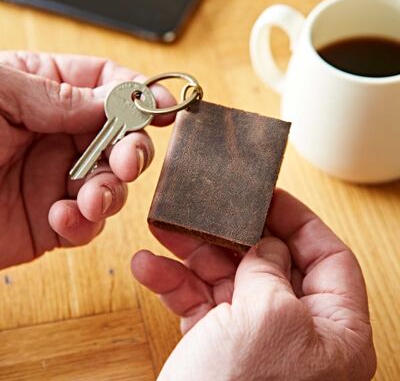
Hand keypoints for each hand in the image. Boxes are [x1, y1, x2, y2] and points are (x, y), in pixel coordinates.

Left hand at [0, 51, 174, 268]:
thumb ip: (61, 95)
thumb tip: (119, 99)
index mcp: (45, 93)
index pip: (108, 87)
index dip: (140, 95)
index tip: (162, 107)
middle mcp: (58, 137)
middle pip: (122, 140)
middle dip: (133, 151)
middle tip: (128, 161)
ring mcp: (57, 180)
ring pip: (112, 185)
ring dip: (111, 192)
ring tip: (92, 198)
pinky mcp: (51, 221)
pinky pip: (88, 223)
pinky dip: (84, 222)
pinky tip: (63, 217)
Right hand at [132, 189, 376, 379]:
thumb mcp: (267, 317)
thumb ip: (270, 269)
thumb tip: (267, 243)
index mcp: (333, 327)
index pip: (327, 255)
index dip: (297, 220)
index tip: (266, 195)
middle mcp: (298, 330)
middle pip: (267, 262)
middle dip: (230, 234)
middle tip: (203, 210)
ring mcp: (256, 339)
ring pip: (227, 279)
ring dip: (192, 255)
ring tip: (164, 230)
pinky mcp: (219, 347)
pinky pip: (199, 303)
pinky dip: (174, 284)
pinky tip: (148, 267)